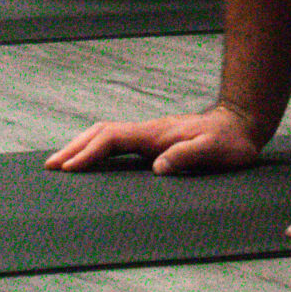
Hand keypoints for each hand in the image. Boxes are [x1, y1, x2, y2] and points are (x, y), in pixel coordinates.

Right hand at [44, 105, 263, 174]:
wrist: (240, 124)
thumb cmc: (229, 142)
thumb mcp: (213, 151)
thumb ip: (187, 156)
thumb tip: (158, 168)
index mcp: (154, 134)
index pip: (111, 139)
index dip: (87, 153)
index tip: (68, 168)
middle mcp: (147, 131)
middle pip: (100, 133)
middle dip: (73, 148)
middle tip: (50, 165)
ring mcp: (148, 134)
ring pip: (105, 135)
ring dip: (81, 146)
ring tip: (62, 162)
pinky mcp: (153, 140)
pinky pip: (116, 141)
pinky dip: (96, 148)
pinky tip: (92, 159)